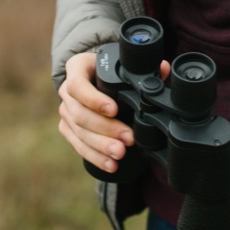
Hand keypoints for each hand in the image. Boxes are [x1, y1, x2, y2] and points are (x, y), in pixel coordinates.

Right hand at [58, 51, 169, 171]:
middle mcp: (67, 90)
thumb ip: (142, 68)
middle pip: (79, 113)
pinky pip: (78, 145)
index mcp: (77, 68)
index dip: (94, 99)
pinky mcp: (67, 128)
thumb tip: (163, 68)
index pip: (77, 85)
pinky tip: (110, 164)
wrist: (96, 76)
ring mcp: (66, 111)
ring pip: (79, 132)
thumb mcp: (123, 65)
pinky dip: (95, 156)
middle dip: (106, 128)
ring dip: (101, 146)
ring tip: (121, 153)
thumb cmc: (111, 70)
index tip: (115, 109)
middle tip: (128, 138)